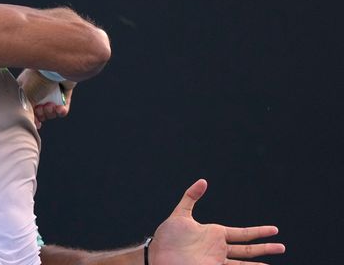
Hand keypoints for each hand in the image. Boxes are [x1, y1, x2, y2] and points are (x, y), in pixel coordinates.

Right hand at [17, 69, 74, 127]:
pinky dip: (62, 111)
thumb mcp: (26, 96)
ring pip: (52, 111)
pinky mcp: (64, 91)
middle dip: (43, 114)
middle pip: (41, 112)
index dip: (33, 117)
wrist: (56, 68)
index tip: (35, 121)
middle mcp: (38, 91)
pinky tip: (61, 109)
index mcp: (26, 90)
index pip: (28, 108)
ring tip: (52, 106)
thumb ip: (26, 110)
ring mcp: (52, 91)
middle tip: (43, 108)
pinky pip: (63, 107)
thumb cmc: (37, 79)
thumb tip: (31, 122)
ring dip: (52, 112)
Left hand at [151, 179, 284, 264]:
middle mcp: (218, 249)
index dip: (258, 232)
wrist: (156, 255)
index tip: (274, 230)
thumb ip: (191, 197)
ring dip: (258, 264)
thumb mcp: (180, 214)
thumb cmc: (166, 237)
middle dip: (265, 248)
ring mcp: (215, 261)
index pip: (242, 233)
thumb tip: (203, 181)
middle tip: (282, 247)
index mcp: (214, 234)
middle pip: (247, 249)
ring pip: (243, 264)